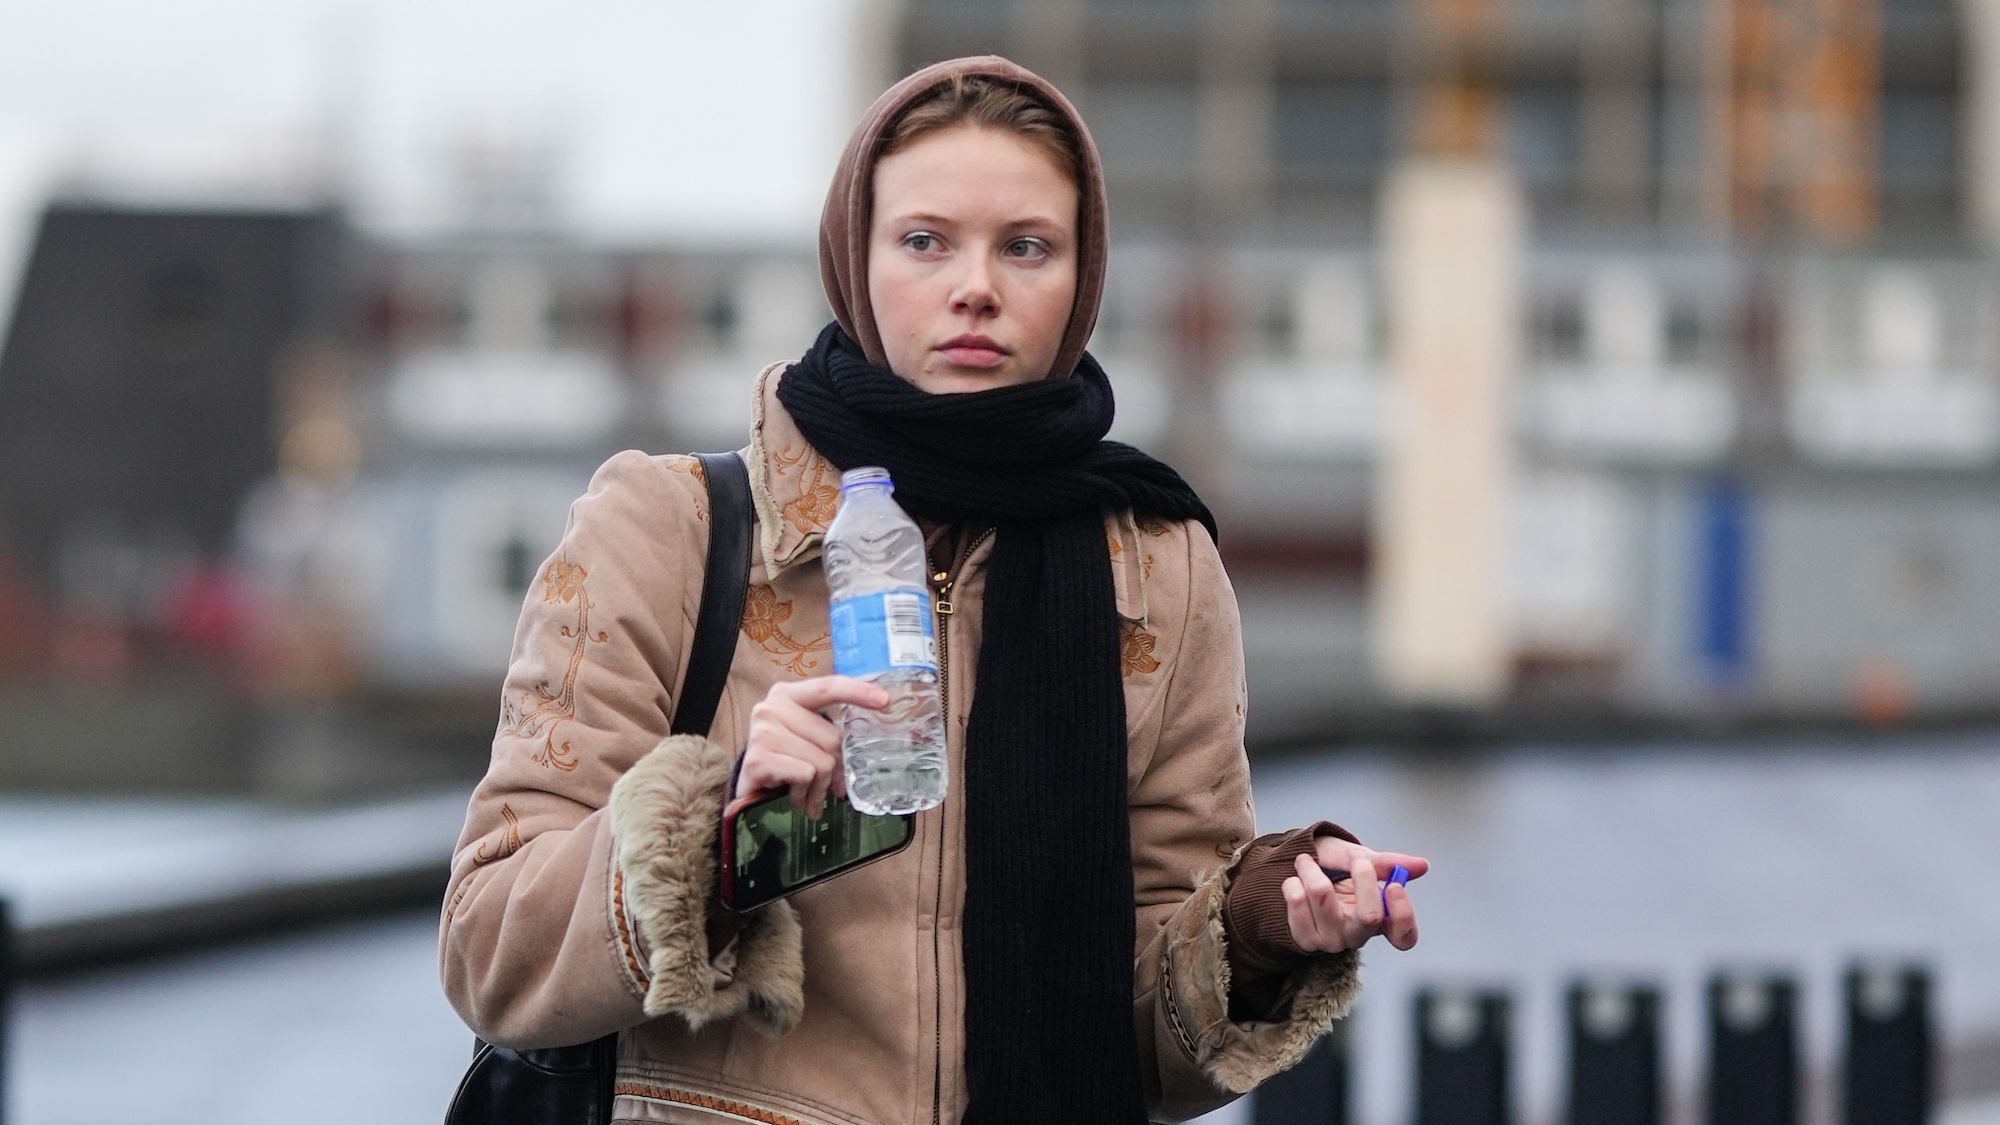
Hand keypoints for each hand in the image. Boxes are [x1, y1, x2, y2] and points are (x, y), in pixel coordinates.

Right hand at [738, 677, 886, 816]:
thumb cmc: (782, 762)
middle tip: (826, 785)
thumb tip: (864, 757)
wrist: (746, 791)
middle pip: (832, 738)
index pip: (828, 687)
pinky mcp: (758, 759)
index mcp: (788, 695)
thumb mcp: (806, 739)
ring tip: (804, 792)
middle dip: (835, 769)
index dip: (857, 692)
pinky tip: (791, 796)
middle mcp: (772, 707)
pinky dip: (804, 793)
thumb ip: (830, 736)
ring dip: (819, 786)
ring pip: (821, 762)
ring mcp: (762, 732)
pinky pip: (805, 775)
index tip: (884, 700)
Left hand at [1283, 837, 1427, 953]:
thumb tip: (1422, 865)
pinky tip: (1294, 880)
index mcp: (1381, 919)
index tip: (1394, 885)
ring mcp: (1332, 941)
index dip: (1403, 915)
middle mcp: (1359, 935)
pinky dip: (1293, 883)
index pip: (1404, 936)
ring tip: (1306, 861)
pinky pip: (1297, 904)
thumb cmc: (1335, 866)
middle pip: (1369, 917)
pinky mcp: (1305, 940)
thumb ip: (1386, 863)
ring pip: (1323, 898)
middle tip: (1356, 860)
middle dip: (1361, 878)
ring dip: (1312, 870)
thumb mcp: (1360, 858)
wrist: (1297, 868)